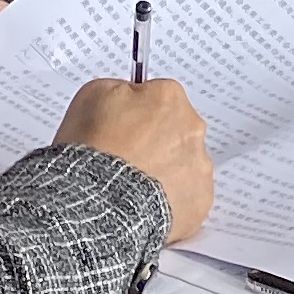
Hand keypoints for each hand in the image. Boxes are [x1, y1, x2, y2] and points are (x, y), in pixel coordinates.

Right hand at [57, 74, 213, 245]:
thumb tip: (127, 97)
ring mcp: (199, 167)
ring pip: (184, 163)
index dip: (137, 112)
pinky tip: (145, 203)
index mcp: (169, 97)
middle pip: (176, 128)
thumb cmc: (95, 152)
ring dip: (165, 170)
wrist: (100, 202)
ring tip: (133, 186)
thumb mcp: (92, 96)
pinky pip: (188, 196)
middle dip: (155, 140)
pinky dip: (171, 200)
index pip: (158, 96)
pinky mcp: (200, 202)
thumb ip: (119, 90)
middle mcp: (192, 128)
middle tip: (127, 157)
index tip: (123, 126)